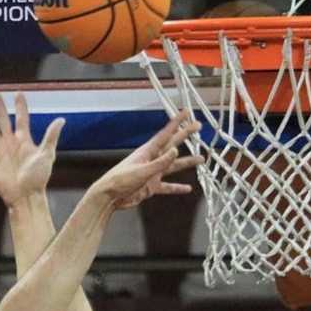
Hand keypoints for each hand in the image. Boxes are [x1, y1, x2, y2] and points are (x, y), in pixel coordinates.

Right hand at [0, 93, 64, 206]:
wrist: (25, 196)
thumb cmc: (38, 177)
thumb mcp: (46, 155)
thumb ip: (51, 136)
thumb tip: (61, 119)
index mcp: (24, 140)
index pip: (21, 118)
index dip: (20, 106)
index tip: (18, 93)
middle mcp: (11, 142)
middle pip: (3, 119)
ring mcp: (0, 150)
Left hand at [87, 110, 202, 208]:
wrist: (109, 197)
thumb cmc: (120, 180)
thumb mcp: (142, 170)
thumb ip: (160, 162)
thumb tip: (175, 150)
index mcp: (147, 152)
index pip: (165, 134)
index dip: (176, 123)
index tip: (185, 113)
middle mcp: (151, 159)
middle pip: (172, 145)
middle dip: (185, 135)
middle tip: (198, 127)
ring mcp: (152, 173)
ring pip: (173, 166)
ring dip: (186, 162)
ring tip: (200, 159)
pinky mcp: (151, 186)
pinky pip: (167, 186)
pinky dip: (177, 187)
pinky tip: (187, 189)